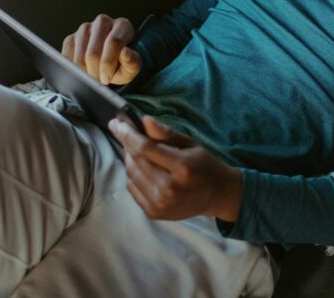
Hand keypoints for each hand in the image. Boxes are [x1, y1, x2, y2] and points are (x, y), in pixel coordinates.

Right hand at [61, 14, 141, 84]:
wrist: (111, 63)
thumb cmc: (123, 64)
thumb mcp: (133, 67)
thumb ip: (133, 62)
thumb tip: (125, 53)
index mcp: (122, 25)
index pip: (113, 42)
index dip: (108, 63)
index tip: (106, 79)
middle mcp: (103, 22)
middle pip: (94, 51)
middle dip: (95, 72)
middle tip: (99, 81)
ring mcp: (85, 29)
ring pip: (80, 57)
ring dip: (85, 72)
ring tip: (93, 76)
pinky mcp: (71, 38)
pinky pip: (67, 58)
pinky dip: (74, 70)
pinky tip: (84, 71)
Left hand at [109, 116, 243, 222]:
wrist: (217, 195)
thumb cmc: (204, 165)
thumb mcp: (190, 144)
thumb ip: (166, 134)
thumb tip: (144, 120)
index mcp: (182, 167)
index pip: (146, 148)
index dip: (128, 134)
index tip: (116, 123)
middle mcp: (169, 188)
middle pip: (136, 161)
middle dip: (126, 144)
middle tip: (125, 132)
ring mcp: (160, 203)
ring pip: (131, 174)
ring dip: (129, 158)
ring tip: (137, 150)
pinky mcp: (153, 212)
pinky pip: (133, 188)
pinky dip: (133, 174)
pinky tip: (142, 167)